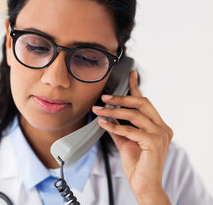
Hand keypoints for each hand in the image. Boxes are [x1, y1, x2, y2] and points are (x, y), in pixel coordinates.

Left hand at [92, 71, 172, 204]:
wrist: (143, 185)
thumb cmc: (137, 165)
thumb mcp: (125, 141)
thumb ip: (119, 127)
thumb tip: (107, 115)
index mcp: (158, 126)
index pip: (145, 102)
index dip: (136, 87)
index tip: (130, 75)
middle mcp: (162, 128)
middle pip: (142, 103)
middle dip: (120, 98)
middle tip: (104, 98)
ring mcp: (161, 135)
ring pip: (134, 115)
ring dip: (113, 112)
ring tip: (98, 111)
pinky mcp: (154, 143)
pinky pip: (131, 130)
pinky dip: (115, 126)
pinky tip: (103, 124)